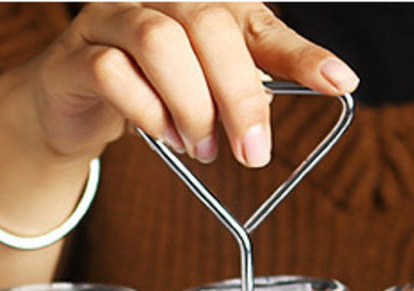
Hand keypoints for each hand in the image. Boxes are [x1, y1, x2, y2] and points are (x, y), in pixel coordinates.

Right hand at [23, 2, 358, 165]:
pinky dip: (147, 114)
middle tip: (253, 154)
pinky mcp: (79, 52)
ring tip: (200, 148)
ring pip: (160, 42)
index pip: (259, 23)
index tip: (339, 82)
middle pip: (210, 27)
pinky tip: (165, 138)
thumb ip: (243, 90)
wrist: (74, 102)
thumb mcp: (205, 90)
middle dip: (239, 96)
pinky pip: (114, 73)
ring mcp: (114, 17)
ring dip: (190, 107)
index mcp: (203, 5)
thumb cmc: (150, 91)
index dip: (300, 54)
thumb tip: (289, 108)